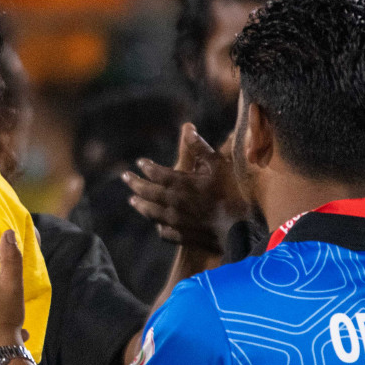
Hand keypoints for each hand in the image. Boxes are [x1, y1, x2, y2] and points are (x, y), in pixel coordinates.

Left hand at [123, 123, 246, 251]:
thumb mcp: (219, 165)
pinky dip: (158, 225)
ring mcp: (176, 221)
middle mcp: (173, 203)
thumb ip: (200, 148)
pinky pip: (164, 231)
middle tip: (125, 177)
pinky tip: (156, 224)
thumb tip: (187, 128)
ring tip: (132, 200)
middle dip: (135, 183)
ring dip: (140, 205)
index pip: (156, 173)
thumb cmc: (231, 193)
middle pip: (148, 192)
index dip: (147, 167)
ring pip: (151, 213)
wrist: (239, 229)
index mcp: (181, 184)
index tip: (140, 162)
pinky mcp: (182, 236)